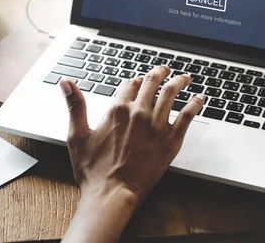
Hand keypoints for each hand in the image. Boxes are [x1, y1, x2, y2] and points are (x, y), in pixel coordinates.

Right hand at [60, 66, 204, 242]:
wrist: (111, 194)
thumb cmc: (92, 170)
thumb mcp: (77, 134)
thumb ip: (75, 105)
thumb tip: (66, 82)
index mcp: (117, 110)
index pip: (129, 84)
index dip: (134, 80)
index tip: (138, 80)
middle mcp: (138, 113)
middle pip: (152, 84)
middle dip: (159, 73)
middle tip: (164, 69)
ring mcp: (156, 127)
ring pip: (171, 95)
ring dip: (179, 82)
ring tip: (185, 78)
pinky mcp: (170, 141)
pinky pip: (187, 117)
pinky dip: (194, 105)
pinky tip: (199, 99)